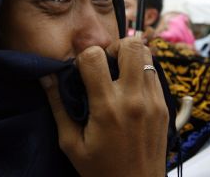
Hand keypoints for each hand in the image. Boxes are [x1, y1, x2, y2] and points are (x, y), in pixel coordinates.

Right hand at [40, 37, 168, 176]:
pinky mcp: (164, 107)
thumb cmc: (100, 170)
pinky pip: (155, 74)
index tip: (82, 71)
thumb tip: (45, 76)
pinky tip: (130, 88)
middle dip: (114, 47)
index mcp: (107, 107)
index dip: (83, 57)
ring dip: (130, 57)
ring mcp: (153, 101)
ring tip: (118, 73)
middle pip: (132, 45)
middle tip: (106, 62)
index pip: (95, 57)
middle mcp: (134, 99)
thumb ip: (58, 106)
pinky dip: (141, 72)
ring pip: (147, 55)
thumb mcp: (70, 143)